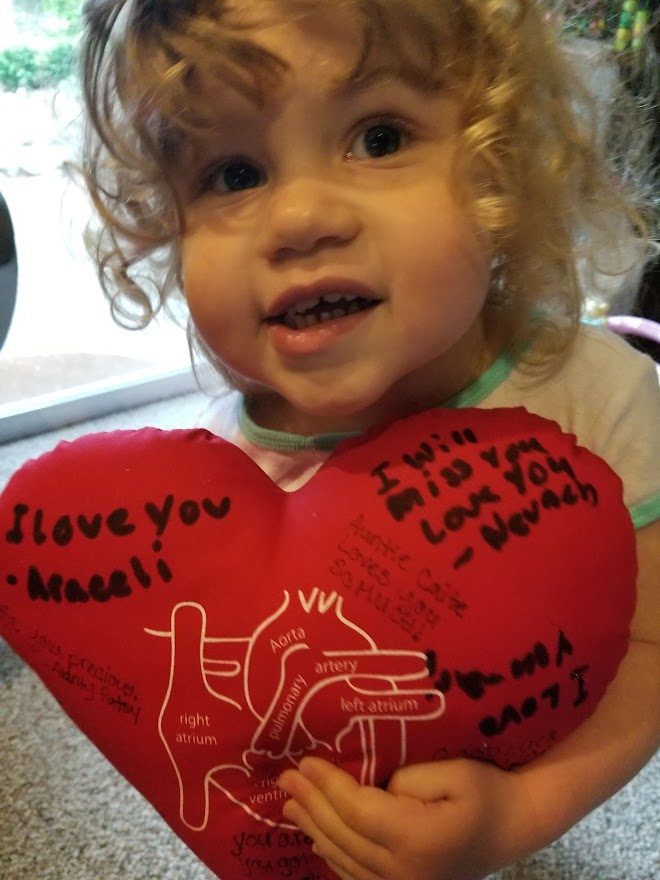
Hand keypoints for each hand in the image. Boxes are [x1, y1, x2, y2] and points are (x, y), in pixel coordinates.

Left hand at [279, 756, 533, 879]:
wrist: (514, 826)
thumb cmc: (487, 790)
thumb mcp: (453, 771)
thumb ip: (408, 778)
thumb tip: (370, 784)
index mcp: (419, 837)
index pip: (357, 809)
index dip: (327, 785)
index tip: (304, 762)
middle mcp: (407, 871)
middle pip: (344, 834)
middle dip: (312, 804)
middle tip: (285, 778)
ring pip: (345, 858)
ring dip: (314, 829)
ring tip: (290, 805)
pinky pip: (358, 876)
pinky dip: (333, 855)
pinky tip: (317, 838)